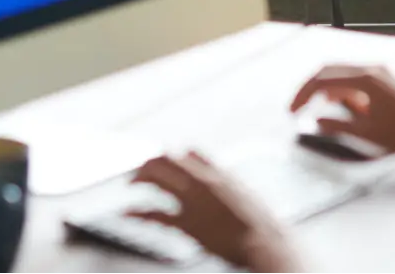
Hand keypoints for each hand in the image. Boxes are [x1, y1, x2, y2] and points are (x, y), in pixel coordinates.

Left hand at [127, 152, 299, 273]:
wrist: (266, 242)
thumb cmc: (261, 224)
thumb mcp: (246, 194)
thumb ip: (228, 183)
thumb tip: (220, 178)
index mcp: (219, 174)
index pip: (192, 151)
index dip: (176, 154)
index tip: (165, 158)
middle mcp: (204, 181)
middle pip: (169, 159)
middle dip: (151, 162)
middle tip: (141, 170)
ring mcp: (194, 201)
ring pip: (158, 178)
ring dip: (140, 178)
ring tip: (132, 182)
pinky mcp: (188, 223)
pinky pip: (156, 214)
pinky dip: (138, 213)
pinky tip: (128, 213)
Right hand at [290, 64, 394, 155]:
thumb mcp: (366, 134)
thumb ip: (337, 125)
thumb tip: (315, 121)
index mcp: (364, 79)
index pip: (323, 79)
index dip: (303, 93)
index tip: (292, 109)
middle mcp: (371, 69)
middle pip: (330, 70)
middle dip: (311, 87)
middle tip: (298, 105)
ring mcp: (379, 72)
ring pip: (342, 74)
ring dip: (328, 91)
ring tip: (319, 111)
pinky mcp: (384, 80)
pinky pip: (356, 80)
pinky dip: (344, 92)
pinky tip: (346, 111)